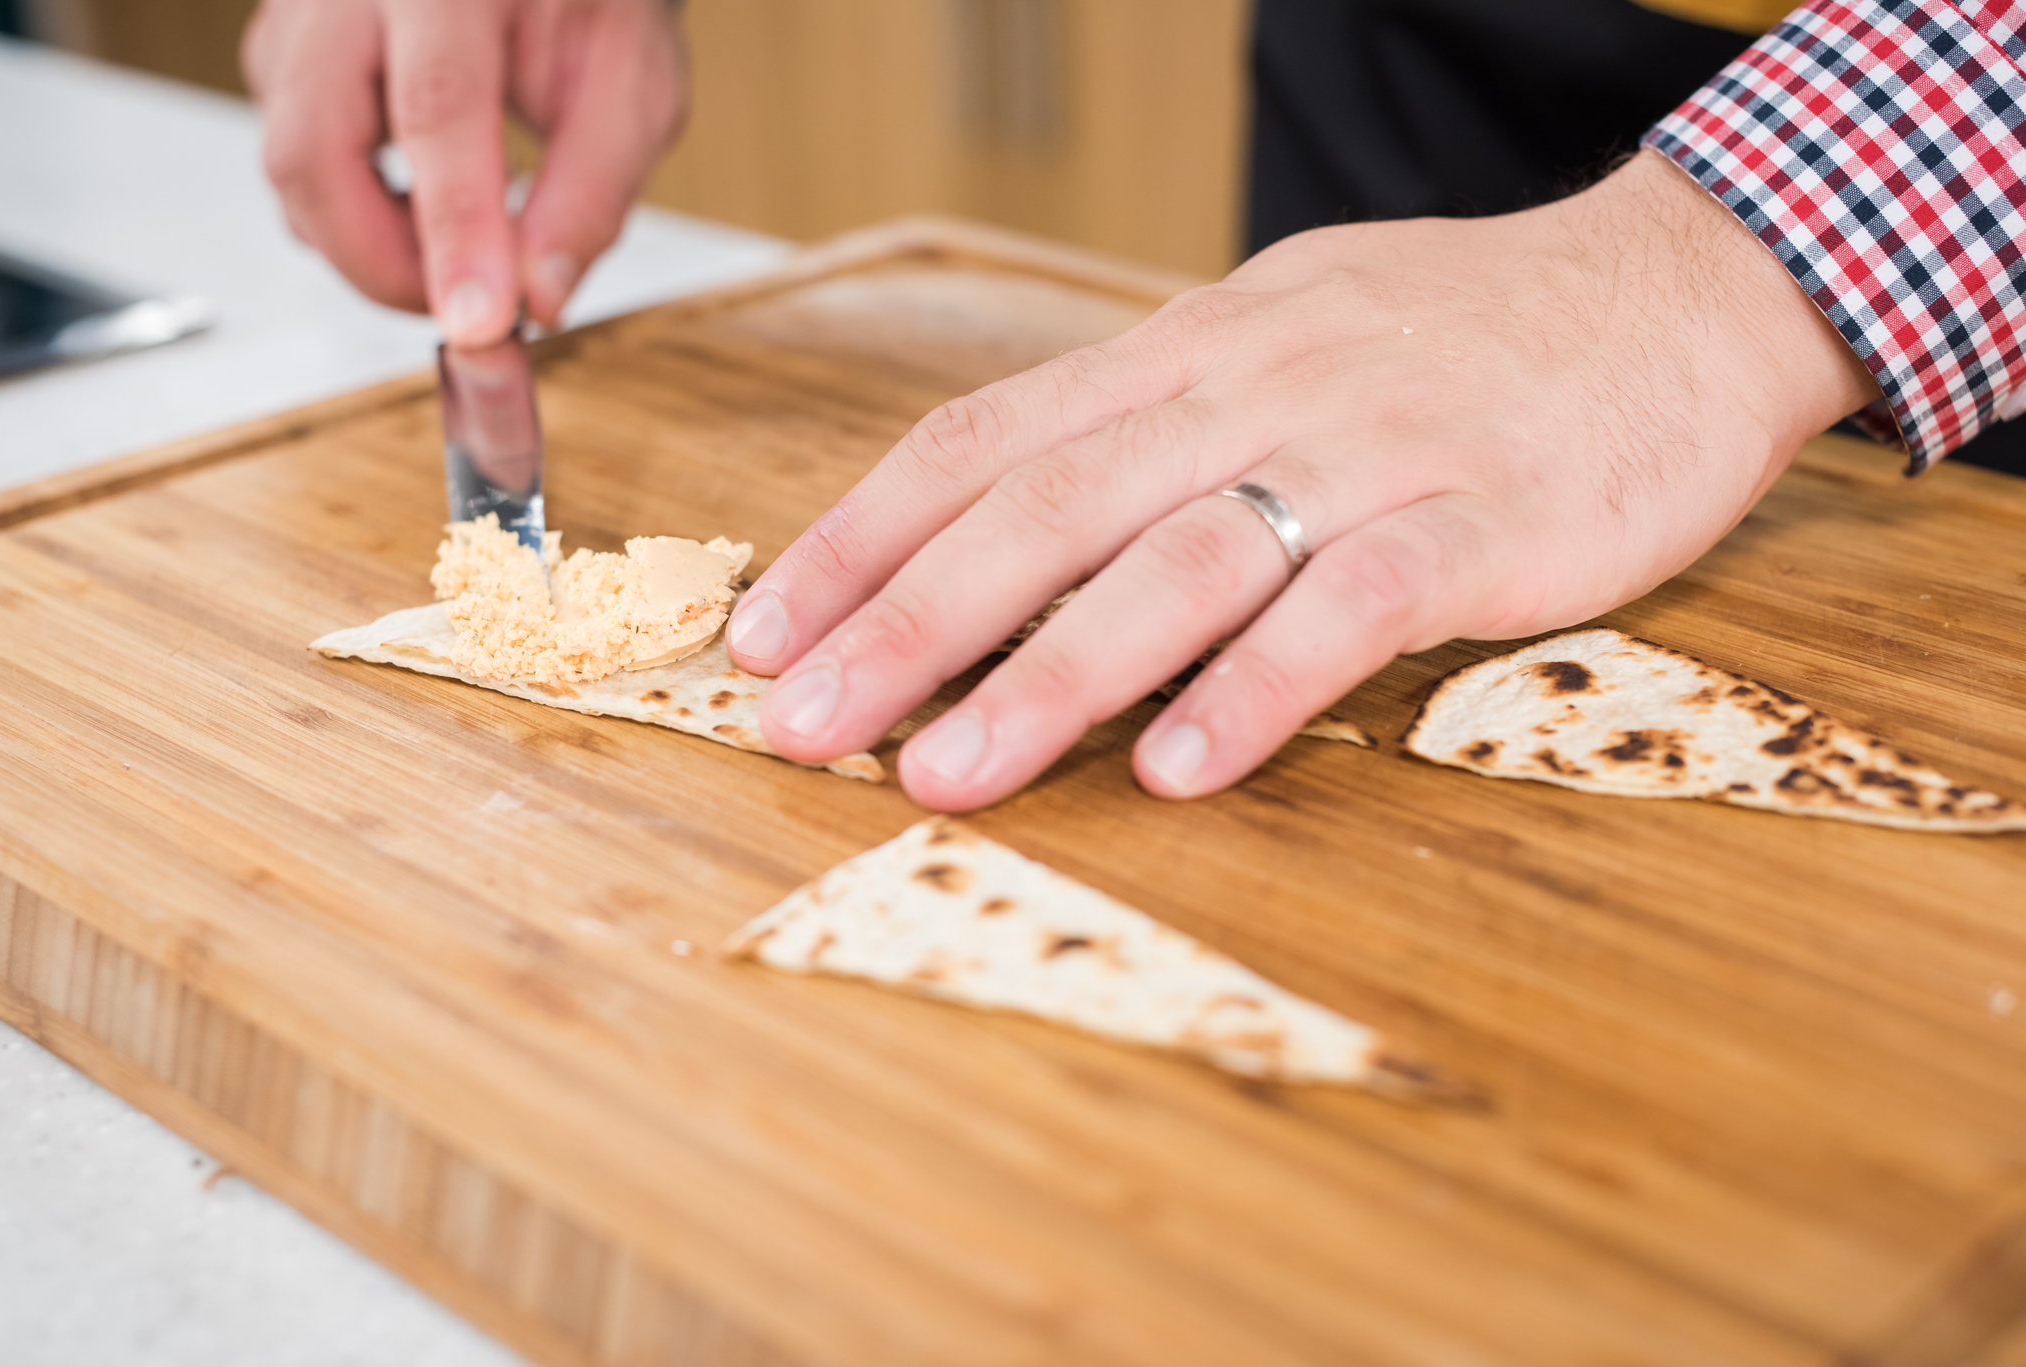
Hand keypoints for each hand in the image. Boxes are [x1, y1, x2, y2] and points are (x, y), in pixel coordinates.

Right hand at [242, 0, 685, 343]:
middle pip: (312, 146)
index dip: (454, 230)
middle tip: (471, 311)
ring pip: (291, 163)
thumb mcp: (635, 87)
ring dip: (372, 242)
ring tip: (468, 242)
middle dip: (385, 263)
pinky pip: (296, 158)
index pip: (436, 107)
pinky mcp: (284, 51)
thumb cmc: (588, 0)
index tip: (481, 323)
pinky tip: (427, 204)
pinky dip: (356, 212)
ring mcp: (298, 13)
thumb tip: (538, 298)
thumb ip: (590, 194)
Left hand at [723, 152, 1881, 809]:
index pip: (986, 438)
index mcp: (1190, 348)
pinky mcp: (1489, 520)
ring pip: (1178, 559)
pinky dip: (1254, 686)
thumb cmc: (1461, 334)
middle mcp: (1257, 386)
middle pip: (1045, 506)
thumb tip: (1009, 516)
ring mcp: (1373, 449)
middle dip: (905, 622)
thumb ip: (1157, 424)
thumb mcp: (1281, 338)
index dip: (862, 535)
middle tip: (800, 725)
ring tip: (944, 773)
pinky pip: (1353, 605)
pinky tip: (1173, 769)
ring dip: (1046, 676)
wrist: (1687, 288)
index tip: (767, 630)